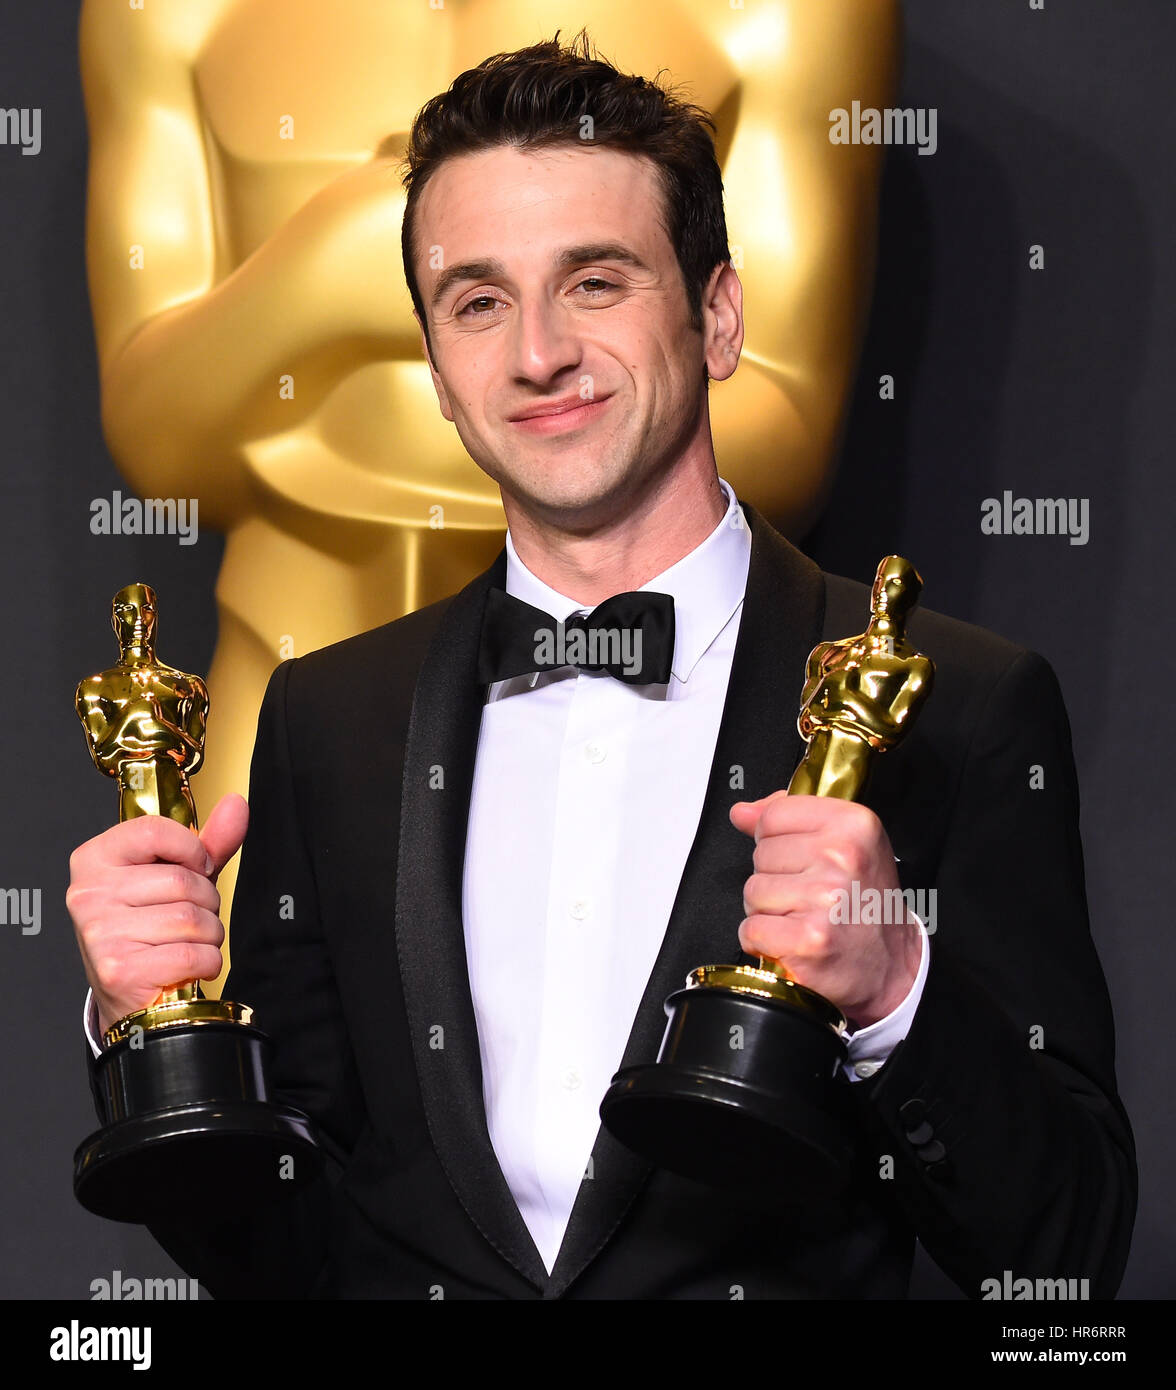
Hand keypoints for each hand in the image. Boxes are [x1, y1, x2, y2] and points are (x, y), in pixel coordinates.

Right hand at [66, 793, 248, 1037]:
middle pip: (181, 880)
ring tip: (189, 942)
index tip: (197, 867)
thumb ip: (207, 842)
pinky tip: (190, 964)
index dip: (192, 850)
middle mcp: (89, 894)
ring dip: (209, 934)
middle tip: (191, 917)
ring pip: (191, 920)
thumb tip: (236, 805)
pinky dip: (207, 962)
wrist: (129, 994)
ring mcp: (100, 933)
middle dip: (206, 901)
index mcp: (95, 859)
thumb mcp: (176, 877)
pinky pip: (192, 955)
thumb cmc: (151, 927)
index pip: (154, 831)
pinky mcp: (119, 971)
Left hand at [729, 791, 919, 1028]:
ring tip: (804, 917)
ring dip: (769, 911)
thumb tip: (742, 812)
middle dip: (776, 877)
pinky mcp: (808, 939)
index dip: (777, 839)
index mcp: (852, 824)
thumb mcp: (844, 844)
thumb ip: (789, 819)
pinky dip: (764, 941)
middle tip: (811, 895)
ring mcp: (824, 899)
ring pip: (753, 891)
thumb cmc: (865, 903)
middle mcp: (841, 858)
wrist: (891, 965)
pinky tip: (793, 941)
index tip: (802, 858)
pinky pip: (752, 929)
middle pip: (761, 854)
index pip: (774, 814)